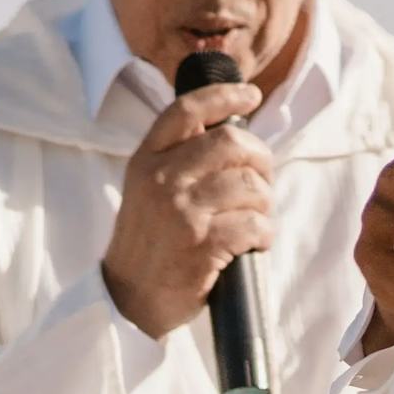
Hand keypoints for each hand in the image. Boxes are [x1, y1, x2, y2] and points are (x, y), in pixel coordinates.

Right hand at [103, 80, 273, 337]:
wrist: (129, 299)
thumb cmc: (149, 242)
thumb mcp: (147, 189)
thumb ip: (176, 158)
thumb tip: (228, 130)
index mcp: (146, 159)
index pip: (186, 111)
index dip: (224, 95)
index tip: (251, 94)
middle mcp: (161, 179)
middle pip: (232, 143)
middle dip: (260, 159)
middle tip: (263, 179)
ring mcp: (181, 212)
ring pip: (250, 186)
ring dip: (264, 204)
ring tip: (256, 219)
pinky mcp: (201, 245)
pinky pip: (255, 225)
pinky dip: (264, 234)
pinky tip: (254, 243)